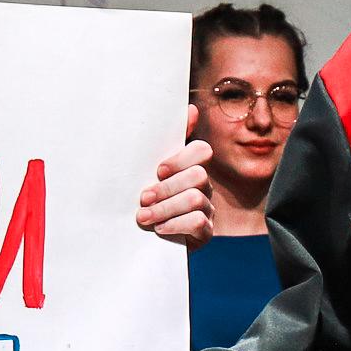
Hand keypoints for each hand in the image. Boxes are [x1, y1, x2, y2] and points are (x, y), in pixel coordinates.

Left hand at [135, 107, 212, 248]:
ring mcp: (207, 210)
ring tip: (144, 217)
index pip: (201, 150)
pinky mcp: (205, 233)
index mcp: (189, 168)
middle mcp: (203, 187)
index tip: (158, 170)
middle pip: (198, 175)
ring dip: (165, 208)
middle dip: (167, 188)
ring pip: (196, 199)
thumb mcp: (149, 173)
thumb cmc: (148, 203)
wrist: (144, 243)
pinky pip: (198, 222)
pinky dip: (176, 224)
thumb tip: (190, 108)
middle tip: (143, 198)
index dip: (181, 158)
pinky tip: (159, 229)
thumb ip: (165, 144)